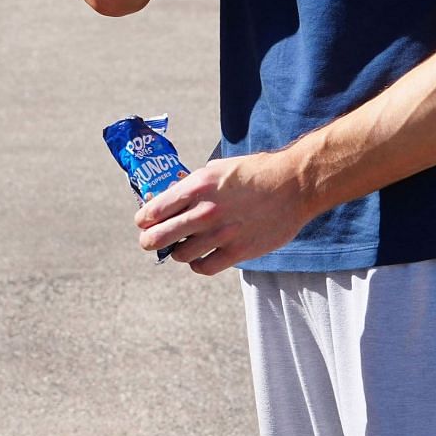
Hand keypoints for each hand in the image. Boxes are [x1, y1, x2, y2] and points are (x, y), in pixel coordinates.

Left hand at [136, 149, 312, 275]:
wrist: (293, 184)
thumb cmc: (254, 172)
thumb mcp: (216, 169)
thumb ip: (192, 185)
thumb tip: (170, 198)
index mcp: (197, 187)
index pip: (154, 210)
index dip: (143, 219)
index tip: (143, 222)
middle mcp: (205, 211)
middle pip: (159, 236)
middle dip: (149, 240)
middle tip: (149, 241)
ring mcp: (221, 234)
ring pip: (180, 255)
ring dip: (176, 252)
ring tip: (181, 247)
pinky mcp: (238, 251)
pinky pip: (204, 267)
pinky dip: (197, 265)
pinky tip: (199, 259)